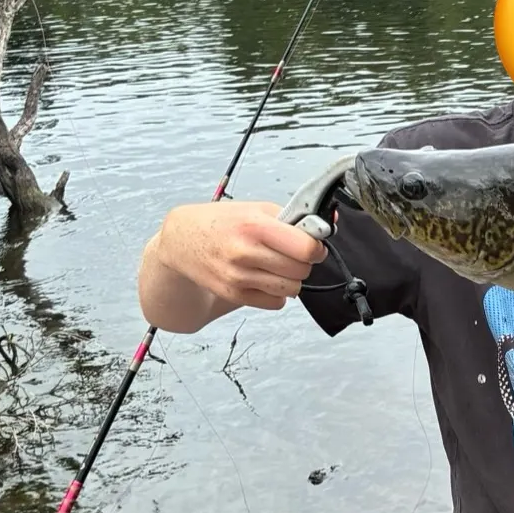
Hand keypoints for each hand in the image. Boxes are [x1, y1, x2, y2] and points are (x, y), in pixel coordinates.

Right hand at [153, 200, 325, 311]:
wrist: (181, 240)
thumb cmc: (223, 221)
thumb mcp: (257, 209)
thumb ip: (294, 216)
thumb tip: (332, 220)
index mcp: (255, 226)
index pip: (306, 248)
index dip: (315, 247)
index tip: (312, 243)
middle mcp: (246, 253)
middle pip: (302, 270)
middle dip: (303, 263)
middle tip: (292, 254)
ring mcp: (239, 277)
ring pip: (292, 289)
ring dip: (291, 279)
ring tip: (277, 265)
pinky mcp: (234, 294)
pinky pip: (276, 303)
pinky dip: (277, 294)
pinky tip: (265, 278)